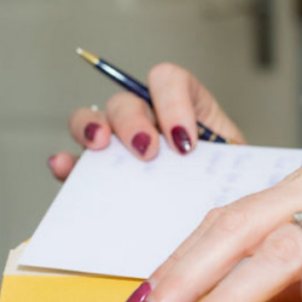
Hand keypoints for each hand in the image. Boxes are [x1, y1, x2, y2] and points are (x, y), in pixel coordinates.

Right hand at [48, 63, 246, 180]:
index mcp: (186, 107)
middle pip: (127, 101)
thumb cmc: (229, 187)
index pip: (169, 81)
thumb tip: (227, 168)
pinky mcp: (101, 175)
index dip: (173, 104)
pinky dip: (66, 162)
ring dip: (91, 128)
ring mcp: (120, 145)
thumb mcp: (238, 169)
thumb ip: (228, 161)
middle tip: (148, 153)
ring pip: (93, 119)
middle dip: (134, 122)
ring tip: (99, 147)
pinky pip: (75, 162)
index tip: (186, 144)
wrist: (222, 220)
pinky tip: (64, 167)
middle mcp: (148, 119)